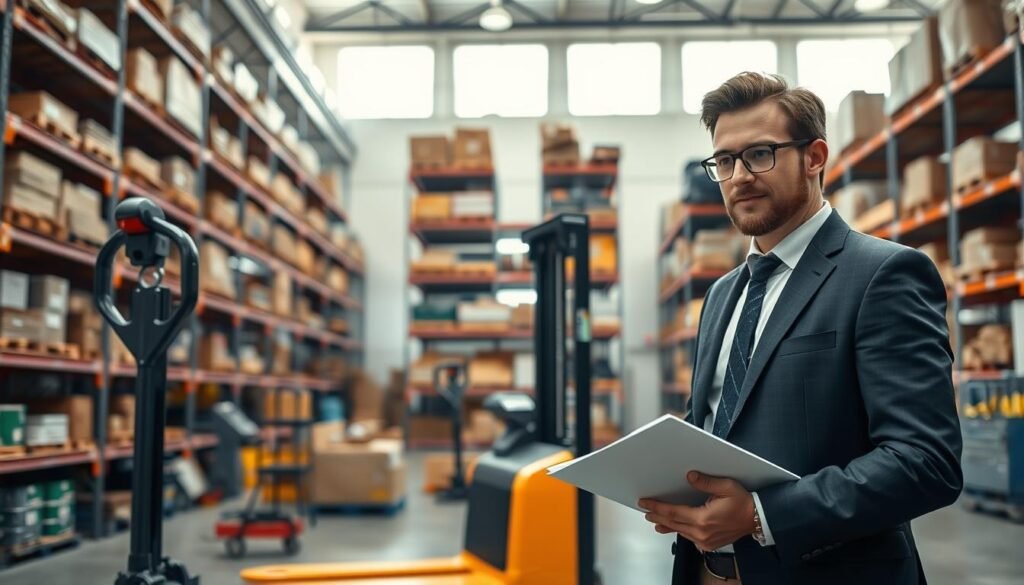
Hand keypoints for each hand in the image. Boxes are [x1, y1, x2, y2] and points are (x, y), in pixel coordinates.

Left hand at [638, 471, 755, 551]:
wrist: (757, 519)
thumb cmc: (743, 502)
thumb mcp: (726, 486)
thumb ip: (706, 482)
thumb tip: (690, 476)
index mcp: (703, 519)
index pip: (673, 512)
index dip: (657, 507)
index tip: (645, 503)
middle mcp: (702, 533)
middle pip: (673, 523)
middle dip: (657, 516)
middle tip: (645, 510)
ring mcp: (705, 541)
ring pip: (680, 532)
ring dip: (667, 525)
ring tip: (655, 520)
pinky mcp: (709, 544)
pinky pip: (689, 537)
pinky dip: (680, 531)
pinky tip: (674, 527)